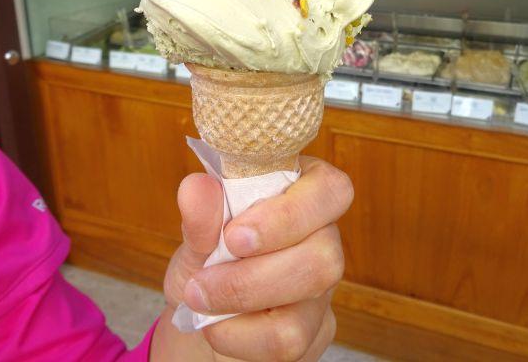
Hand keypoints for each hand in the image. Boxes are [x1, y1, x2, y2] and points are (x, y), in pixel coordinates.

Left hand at [155, 156, 353, 361]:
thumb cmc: (208, 260)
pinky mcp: (317, 331)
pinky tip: (218, 326)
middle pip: (325, 255)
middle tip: (202, 280)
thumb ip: (202, 214)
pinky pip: (293, 339)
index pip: (331, 189)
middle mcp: (324, 237)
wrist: (200, 315)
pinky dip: (242, 335)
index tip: (234, 235)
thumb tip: (196, 188)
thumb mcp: (196, 234)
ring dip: (245, 300)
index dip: (290, 213)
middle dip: (255, 272)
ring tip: (201, 299)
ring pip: (311, 300)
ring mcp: (325, 288)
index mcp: (304, 192)